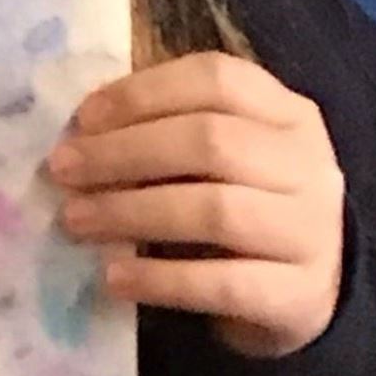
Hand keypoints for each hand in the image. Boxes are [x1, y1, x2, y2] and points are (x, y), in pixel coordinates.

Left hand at [48, 52, 345, 359]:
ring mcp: (312, 232)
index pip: (217, 79)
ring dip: (131, 212)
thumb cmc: (247, 211)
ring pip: (214, 209)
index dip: (142, 93)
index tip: (82, 118)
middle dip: (124, 152)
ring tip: (75, 220)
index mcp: (288, 115)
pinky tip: (114, 278)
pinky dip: (160, 280)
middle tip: (63, 170)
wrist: (312, 293)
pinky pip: (221, 283)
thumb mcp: (225, 162)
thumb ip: (170, 137)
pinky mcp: (300, 296)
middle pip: (211, 141)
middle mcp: (309, 166)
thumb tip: (79, 138)